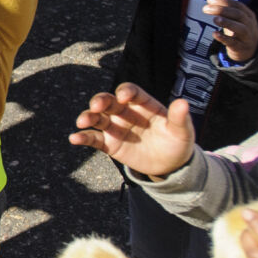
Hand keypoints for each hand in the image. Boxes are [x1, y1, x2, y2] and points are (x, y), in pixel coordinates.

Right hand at [70, 82, 196, 177]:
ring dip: (88, 117)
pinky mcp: (109, 144)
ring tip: (82, 122)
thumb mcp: (182, 131)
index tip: (123, 97)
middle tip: (96, 106)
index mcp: (142, 104)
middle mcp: (126, 112)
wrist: (170, 165)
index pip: (131, 92)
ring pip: (97, 118)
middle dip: (100, 101)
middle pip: (109, 102)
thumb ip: (179, 117)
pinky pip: (93, 139)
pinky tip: (74, 138)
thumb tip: (183, 102)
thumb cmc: (177, 143)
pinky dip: (82, 137)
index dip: (125, 91)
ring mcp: (116, 127)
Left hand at [203, 0, 257, 62]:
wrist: (253, 48)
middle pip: (238, 15)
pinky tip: (215, 34)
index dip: (224, 1)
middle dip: (222, 10)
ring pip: (239, 28)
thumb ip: (228, 5)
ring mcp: (246, 36)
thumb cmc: (240, 28)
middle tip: (206, 9)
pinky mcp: (240, 47)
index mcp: (248, 14)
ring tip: (214, 19)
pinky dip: (224, 38)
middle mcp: (249, 24)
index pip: (237, 5)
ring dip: (227, 22)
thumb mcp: (237, 17)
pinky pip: (233, 42)